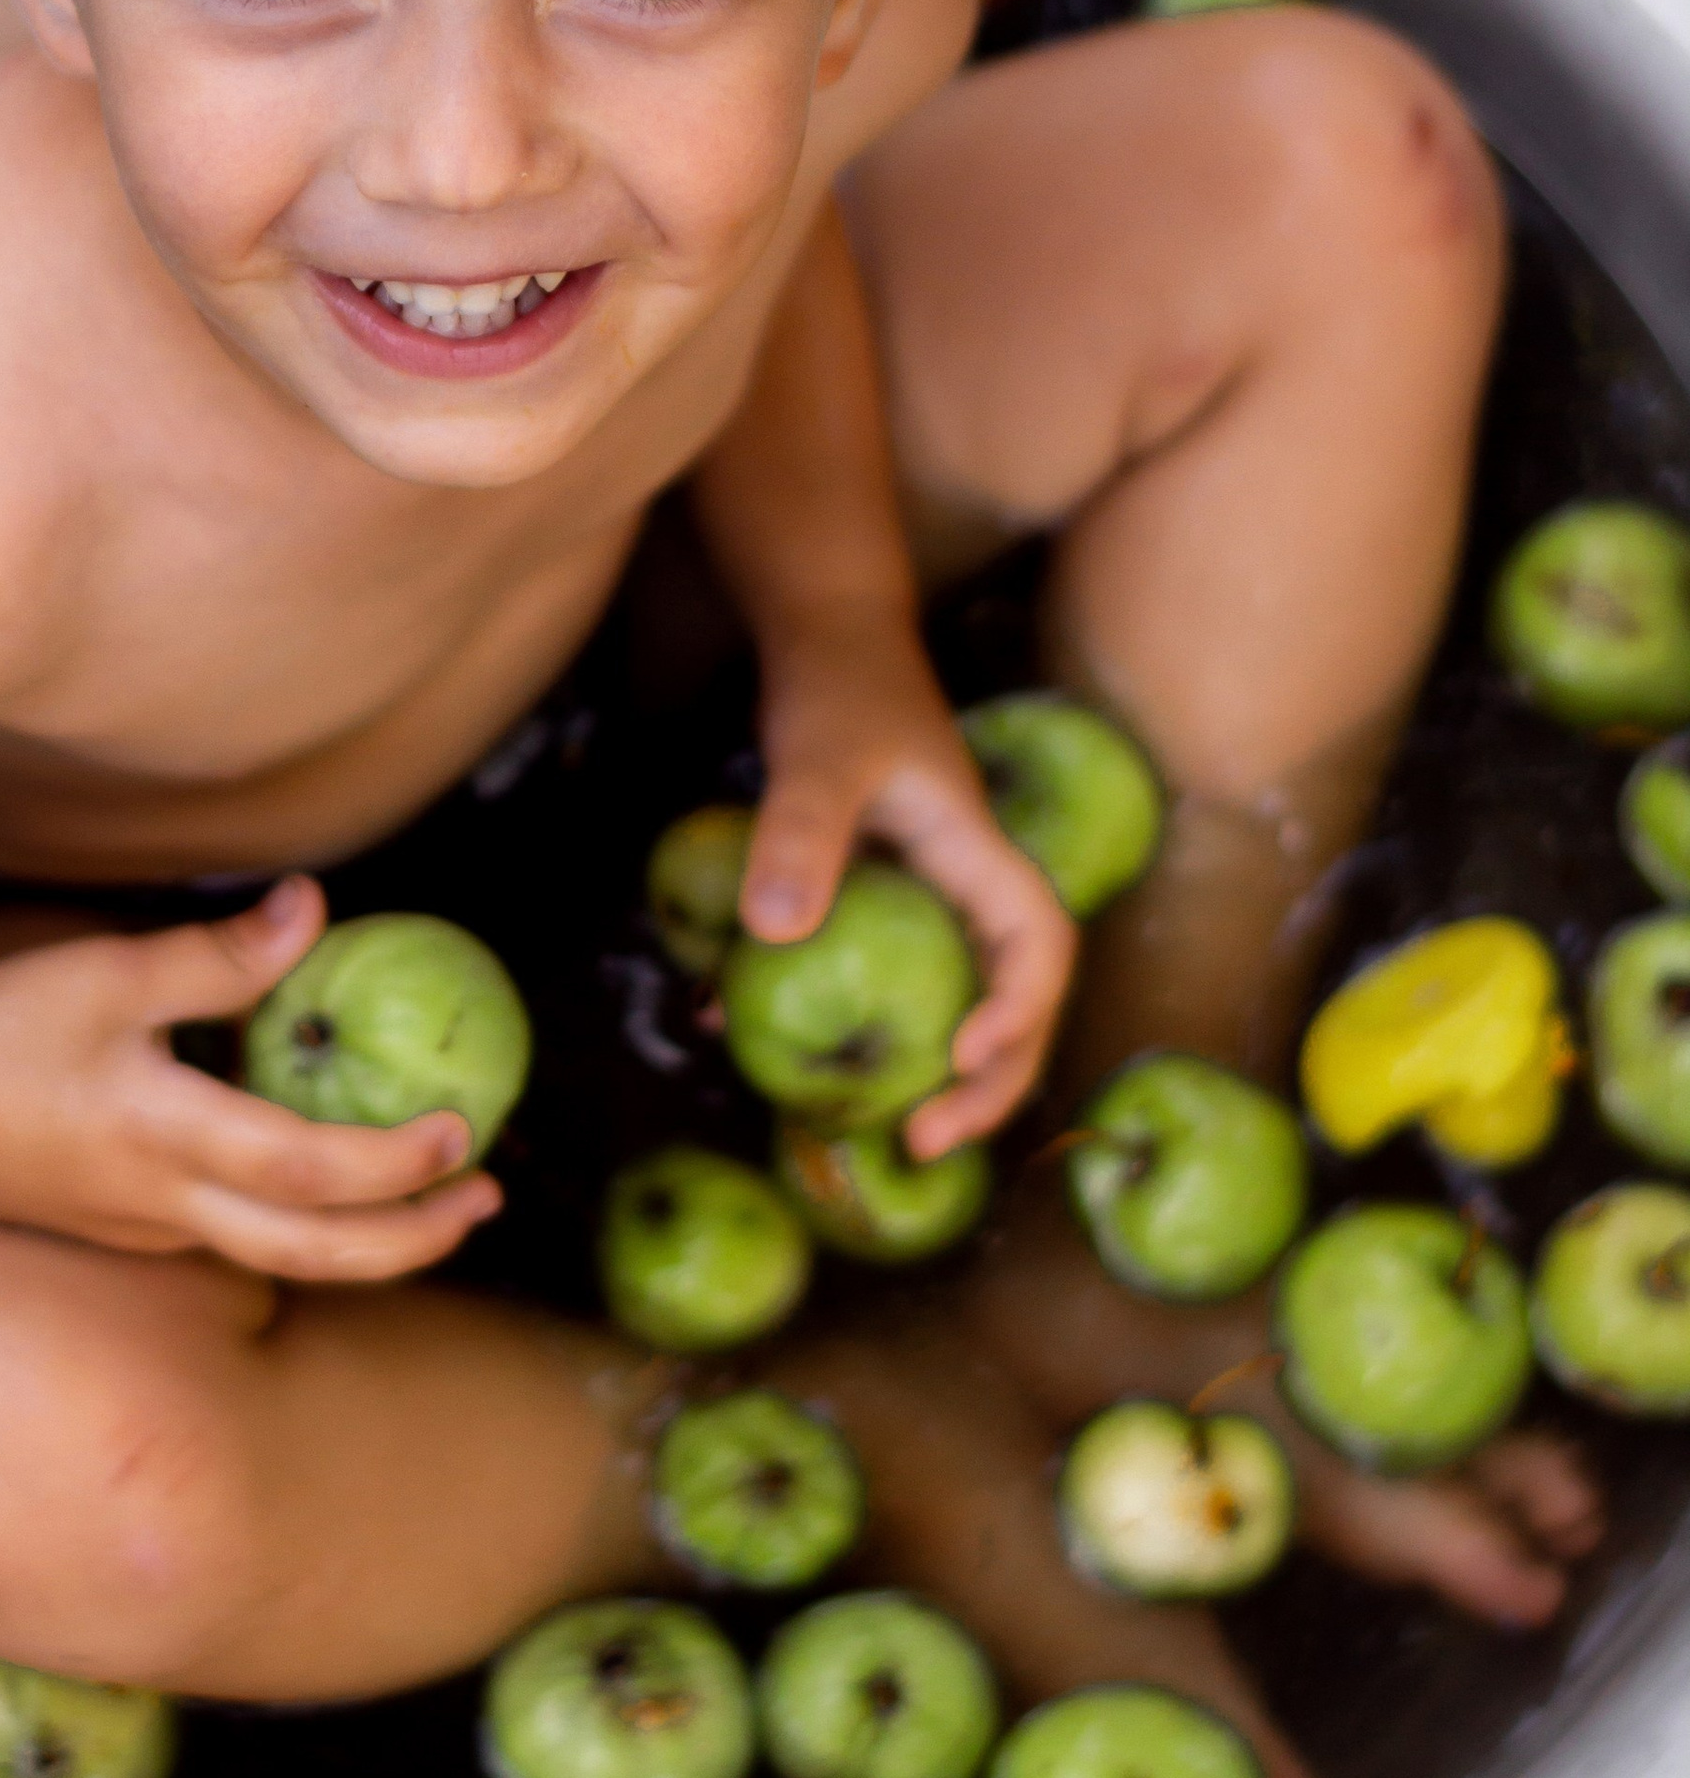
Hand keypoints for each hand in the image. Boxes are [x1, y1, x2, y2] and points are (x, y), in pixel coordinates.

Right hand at [0, 875, 503, 1282]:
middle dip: (413, 1239)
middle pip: (317, 1254)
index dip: (399, 1164)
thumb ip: (218, 954)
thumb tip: (314, 906)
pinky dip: (297, 1223)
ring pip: (276, 1256)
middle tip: (485, 1203)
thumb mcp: (105, 972)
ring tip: (429, 1200)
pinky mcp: (110, 1219)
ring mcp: (137, 1224)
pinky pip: (228, 1238)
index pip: (314, 1175)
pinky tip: (314, 1183)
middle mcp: (164, 1202)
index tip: (462, 1129)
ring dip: (363, 1238)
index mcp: (169, 1140)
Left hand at [736, 615, 1076, 1158]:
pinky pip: (871, 970)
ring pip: (947, 995)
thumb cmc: (836, 686)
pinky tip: (738, 1029)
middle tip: (923, 1142)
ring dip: (925, 1069)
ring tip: (874, 1130)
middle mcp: (963, 884)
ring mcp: (921, 894)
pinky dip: (830, 1010)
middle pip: (1011, 996)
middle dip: (987, 1082)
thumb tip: (775, 932)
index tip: (966, 1059)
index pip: (1038, 946)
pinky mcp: (871, 895)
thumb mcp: (816, 755)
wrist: (822, 635)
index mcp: (978, 854)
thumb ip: (799, 832)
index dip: (1023, 1013)